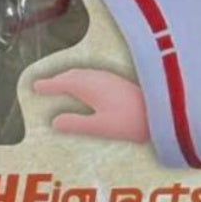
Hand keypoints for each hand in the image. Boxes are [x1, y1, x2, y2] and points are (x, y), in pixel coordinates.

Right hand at [33, 68, 149, 141]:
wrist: (164, 111)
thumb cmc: (133, 120)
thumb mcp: (99, 127)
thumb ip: (76, 124)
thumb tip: (54, 121)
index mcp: (91, 85)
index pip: (64, 81)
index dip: (49, 84)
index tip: (35, 86)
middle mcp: (100, 78)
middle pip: (74, 75)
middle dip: (58, 79)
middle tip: (44, 85)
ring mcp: (112, 78)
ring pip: (86, 74)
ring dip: (72, 77)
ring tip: (63, 84)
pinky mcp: (121, 83)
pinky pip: (96, 77)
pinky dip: (84, 79)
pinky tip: (89, 88)